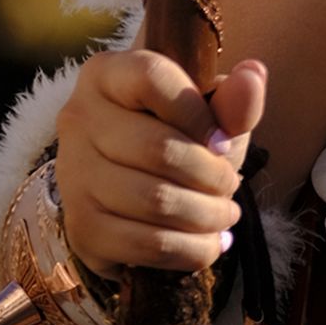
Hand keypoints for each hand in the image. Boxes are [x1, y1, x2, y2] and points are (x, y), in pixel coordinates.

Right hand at [56, 49, 267, 278]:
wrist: (139, 184)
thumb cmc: (179, 135)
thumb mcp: (210, 112)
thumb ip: (233, 99)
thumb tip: (253, 75)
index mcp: (106, 74)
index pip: (151, 78)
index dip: (198, 113)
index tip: (224, 142)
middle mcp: (78, 120)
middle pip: (156, 148)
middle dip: (210, 175)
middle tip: (231, 186)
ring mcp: (73, 177)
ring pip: (153, 200)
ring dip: (205, 215)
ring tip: (225, 215)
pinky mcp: (81, 228)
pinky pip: (143, 244)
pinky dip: (189, 250)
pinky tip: (209, 244)